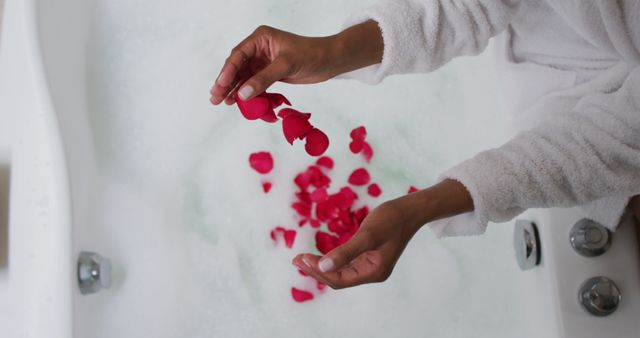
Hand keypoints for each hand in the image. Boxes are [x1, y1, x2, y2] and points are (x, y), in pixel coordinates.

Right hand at [210, 21, 383, 104]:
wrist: (328, 61)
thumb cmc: (310, 56)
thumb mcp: (286, 66)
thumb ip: (263, 80)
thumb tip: (243, 94)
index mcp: (260, 38)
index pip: (239, 55)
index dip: (227, 71)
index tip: (220, 85)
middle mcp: (258, 48)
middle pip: (237, 66)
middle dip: (225, 82)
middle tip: (214, 98)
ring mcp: (263, 61)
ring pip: (243, 76)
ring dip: (233, 89)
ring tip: (221, 102)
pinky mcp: (268, 73)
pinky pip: (252, 83)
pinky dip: (245, 92)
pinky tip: (236, 101)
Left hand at [293, 200, 420, 288]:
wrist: (409, 210)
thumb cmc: (391, 219)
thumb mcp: (367, 234)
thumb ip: (345, 252)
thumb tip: (322, 266)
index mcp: (374, 272)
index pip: (339, 279)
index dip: (319, 271)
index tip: (301, 258)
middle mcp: (372, 273)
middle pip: (338, 278)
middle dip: (316, 270)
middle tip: (296, 259)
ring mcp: (370, 266)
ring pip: (340, 272)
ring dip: (321, 266)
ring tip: (301, 259)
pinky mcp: (368, 257)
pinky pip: (345, 264)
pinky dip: (331, 260)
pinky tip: (319, 256)